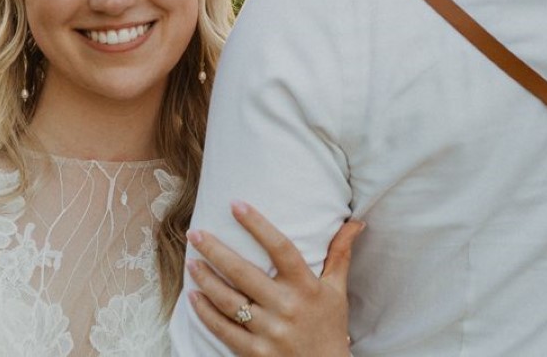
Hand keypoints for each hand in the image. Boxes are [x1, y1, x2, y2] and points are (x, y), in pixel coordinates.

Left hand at [185, 200, 363, 356]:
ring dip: (205, 279)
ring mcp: (270, 331)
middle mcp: (287, 307)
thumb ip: (339, 255)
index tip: (235, 204)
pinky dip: (205, 312)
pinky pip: (224, 329)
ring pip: (228, 300)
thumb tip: (355, 222)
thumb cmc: (329, 327)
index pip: (281, 248)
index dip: (258, 224)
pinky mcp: (255, 353)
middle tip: (194, 233)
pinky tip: (193, 297)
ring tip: (191, 261)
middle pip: (244, 272)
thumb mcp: (337, 291)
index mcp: (306, 287)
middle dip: (215, 250)